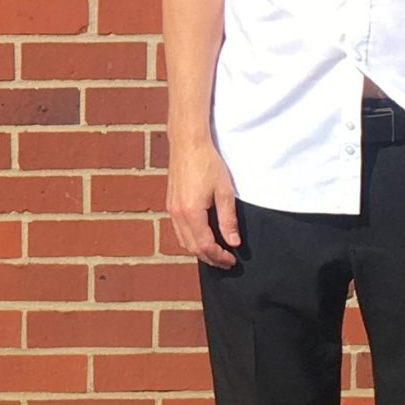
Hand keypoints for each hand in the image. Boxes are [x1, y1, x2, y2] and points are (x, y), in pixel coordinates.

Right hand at [167, 139, 241, 268]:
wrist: (187, 143)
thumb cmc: (207, 163)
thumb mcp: (224, 192)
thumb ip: (228, 219)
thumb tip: (233, 242)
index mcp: (191, 212)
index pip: (205, 245)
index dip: (220, 256)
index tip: (232, 260)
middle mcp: (177, 214)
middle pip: (192, 247)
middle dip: (210, 258)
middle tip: (226, 262)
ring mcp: (171, 209)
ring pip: (183, 240)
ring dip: (199, 250)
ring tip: (216, 252)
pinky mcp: (170, 203)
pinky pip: (179, 230)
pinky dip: (190, 239)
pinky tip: (202, 236)